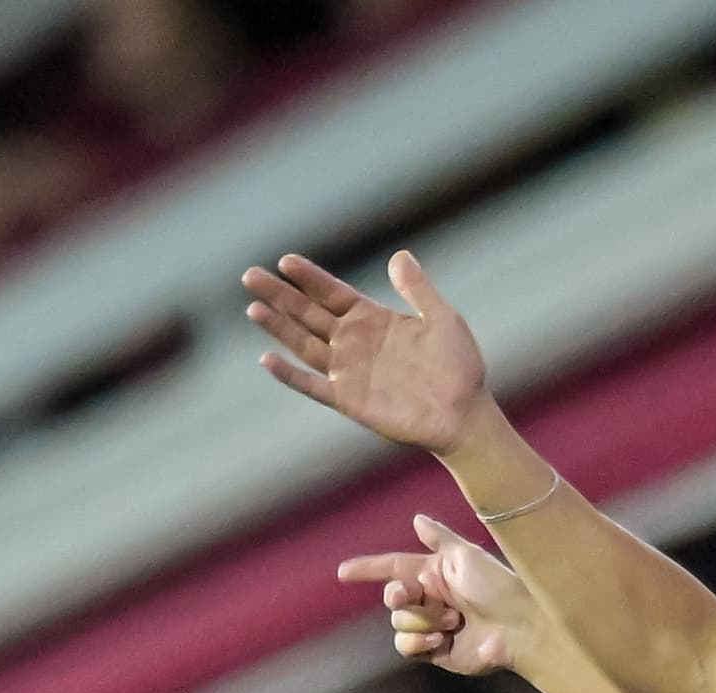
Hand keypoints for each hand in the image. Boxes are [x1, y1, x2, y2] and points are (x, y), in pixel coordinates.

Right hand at [245, 250, 489, 452]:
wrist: (465, 414)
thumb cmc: (458, 367)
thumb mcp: (443, 318)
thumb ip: (418, 289)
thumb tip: (399, 255)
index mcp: (372, 320)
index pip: (331, 293)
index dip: (309, 277)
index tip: (285, 261)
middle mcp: (354, 343)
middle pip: (308, 314)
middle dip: (279, 295)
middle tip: (250, 275)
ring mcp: (349, 372)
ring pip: (303, 344)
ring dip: (278, 327)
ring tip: (253, 308)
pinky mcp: (350, 400)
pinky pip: (313, 386)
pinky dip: (290, 375)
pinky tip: (268, 359)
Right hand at [333, 516, 532, 675]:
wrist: (519, 628)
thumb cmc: (499, 587)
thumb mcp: (466, 555)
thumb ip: (439, 539)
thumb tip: (417, 520)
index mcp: (435, 574)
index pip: (393, 568)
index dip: (368, 570)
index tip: (342, 573)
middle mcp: (431, 601)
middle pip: (392, 598)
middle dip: (402, 596)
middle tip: (418, 594)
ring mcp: (433, 628)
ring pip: (398, 623)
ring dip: (420, 619)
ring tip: (453, 620)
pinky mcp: (436, 653)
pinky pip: (405, 647)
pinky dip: (417, 642)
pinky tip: (440, 640)